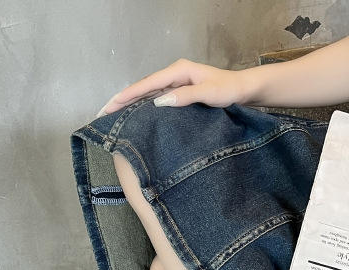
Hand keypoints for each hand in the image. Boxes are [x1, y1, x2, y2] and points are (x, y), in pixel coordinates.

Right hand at [95, 58, 251, 116]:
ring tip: (115, 117)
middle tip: (104, 114)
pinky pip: (158, 100)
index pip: (147, 84)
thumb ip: (186, 97)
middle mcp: (175, 75)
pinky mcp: (181, 93)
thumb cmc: (230, 91)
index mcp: (178, 71)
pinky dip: (145, 107)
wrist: (244, 91)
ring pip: (149, 94)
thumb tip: (159, 102)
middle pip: (143, 88)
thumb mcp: (209, 94)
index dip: (127, 95)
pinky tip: (138, 118)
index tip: (111, 105)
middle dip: (123, 100)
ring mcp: (177, 84)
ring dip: (132, 105)